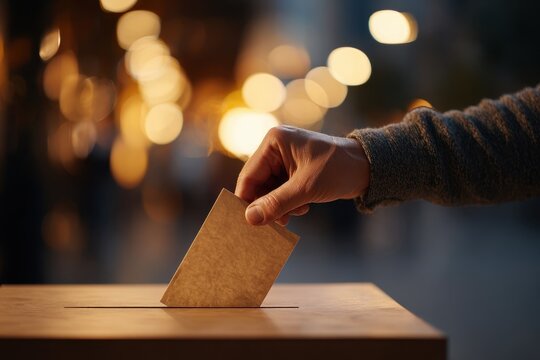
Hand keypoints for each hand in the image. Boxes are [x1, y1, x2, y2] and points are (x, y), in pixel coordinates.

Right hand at [235, 125, 369, 225]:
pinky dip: (288, 202)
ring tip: (297, 212)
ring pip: (269, 190)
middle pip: (258, 184)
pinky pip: (281, 189)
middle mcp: (276, 147)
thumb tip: (250, 219)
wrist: (368, 167)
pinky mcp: (294, 169)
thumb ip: (276, 204)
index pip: (249, 175)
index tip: (249, 223)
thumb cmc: (338, 169)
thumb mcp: (305, 189)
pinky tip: (303, 207)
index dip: (247, 200)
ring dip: (280, 205)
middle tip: (278, 223)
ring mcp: (285, 158)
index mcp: (274, 141)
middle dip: (268, 204)